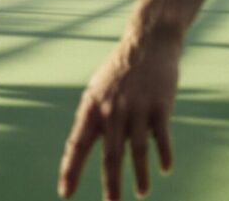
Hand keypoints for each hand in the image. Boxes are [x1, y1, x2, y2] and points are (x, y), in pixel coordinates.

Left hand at [59, 32, 178, 199]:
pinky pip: (162, 138)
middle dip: (111, 184)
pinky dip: (163, 156)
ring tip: (140, 194)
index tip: (65, 192)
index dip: (71, 169)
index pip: (77, 144)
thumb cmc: (120, 70)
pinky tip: (164, 170)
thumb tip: (84, 146)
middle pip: (110, 154)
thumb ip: (93, 118)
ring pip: (137, 151)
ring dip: (139, 175)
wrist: (148, 42)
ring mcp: (137, 108)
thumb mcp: (98, 90)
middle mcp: (112, 109)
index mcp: (91, 107)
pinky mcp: (160, 106)